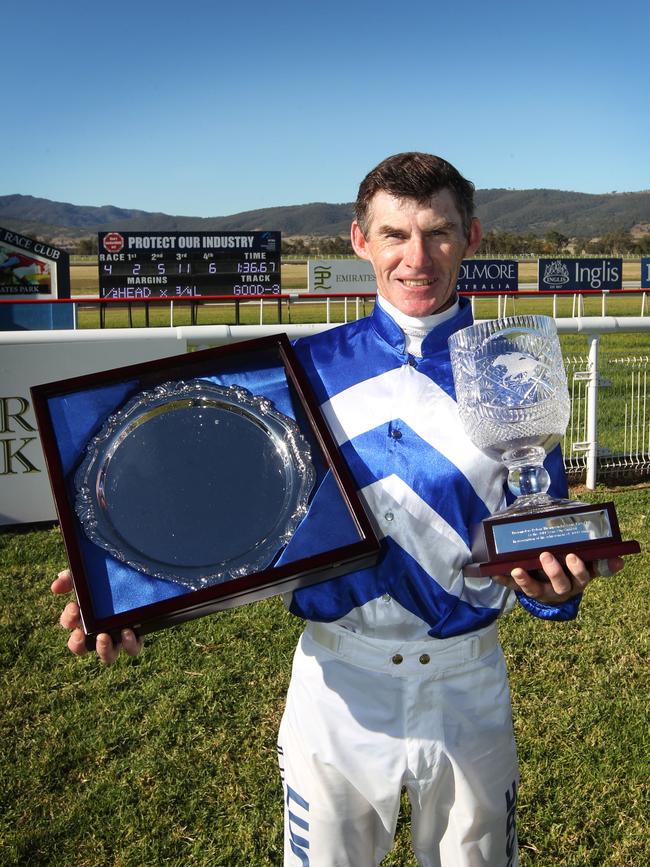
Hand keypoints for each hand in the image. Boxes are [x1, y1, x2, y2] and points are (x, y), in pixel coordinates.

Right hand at [52, 569, 141, 664]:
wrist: (144, 576)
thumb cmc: (110, 579)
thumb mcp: (90, 574)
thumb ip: (71, 578)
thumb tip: (55, 587)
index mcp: (85, 616)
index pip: (70, 623)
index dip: (68, 619)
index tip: (74, 607)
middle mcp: (98, 630)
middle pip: (81, 647)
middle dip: (76, 643)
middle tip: (80, 632)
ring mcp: (117, 636)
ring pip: (107, 656)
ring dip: (102, 649)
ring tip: (104, 637)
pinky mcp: (136, 636)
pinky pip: (133, 648)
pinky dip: (130, 644)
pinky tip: (127, 632)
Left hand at [491, 551, 624, 605]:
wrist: (553, 587)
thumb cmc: (570, 569)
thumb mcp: (585, 566)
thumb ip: (599, 562)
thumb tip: (620, 559)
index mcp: (577, 580)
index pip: (583, 576)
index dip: (579, 568)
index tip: (574, 556)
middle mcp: (560, 589)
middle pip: (560, 584)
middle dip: (553, 571)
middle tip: (546, 555)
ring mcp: (541, 591)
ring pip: (535, 590)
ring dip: (526, 581)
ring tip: (517, 570)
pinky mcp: (524, 591)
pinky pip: (513, 588)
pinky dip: (503, 581)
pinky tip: (494, 573)